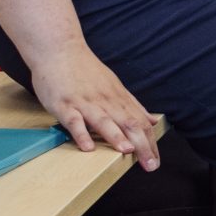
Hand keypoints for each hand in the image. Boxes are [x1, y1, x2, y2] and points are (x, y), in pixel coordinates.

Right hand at [32, 42, 162, 171]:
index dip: (150, 142)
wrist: (59, 49)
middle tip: (150, 165)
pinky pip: (73, 121)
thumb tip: (151, 120)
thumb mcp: (114, 85)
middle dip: (141, 146)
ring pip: (103, 121)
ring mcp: (84, 103)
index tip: (156, 160)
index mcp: (118, 98)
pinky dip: (81, 134)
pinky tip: (87, 147)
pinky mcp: (64, 104)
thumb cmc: (85, 70)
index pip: (140, 123)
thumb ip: (132, 105)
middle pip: (127, 124)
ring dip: (115, 137)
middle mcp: (105, 101)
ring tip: (127, 151)